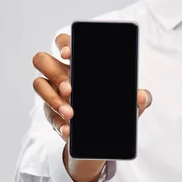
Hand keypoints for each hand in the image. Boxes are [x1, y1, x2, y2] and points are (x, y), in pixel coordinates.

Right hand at [31, 32, 152, 181]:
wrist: (103, 137)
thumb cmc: (113, 109)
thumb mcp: (129, 105)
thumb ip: (139, 99)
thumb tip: (142, 96)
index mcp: (79, 64)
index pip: (64, 43)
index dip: (64, 44)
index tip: (69, 54)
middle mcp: (62, 74)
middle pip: (43, 61)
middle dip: (55, 74)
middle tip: (71, 90)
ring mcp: (53, 93)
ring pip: (39, 85)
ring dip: (54, 100)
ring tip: (71, 114)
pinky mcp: (51, 113)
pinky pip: (48, 115)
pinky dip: (59, 123)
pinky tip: (69, 130)